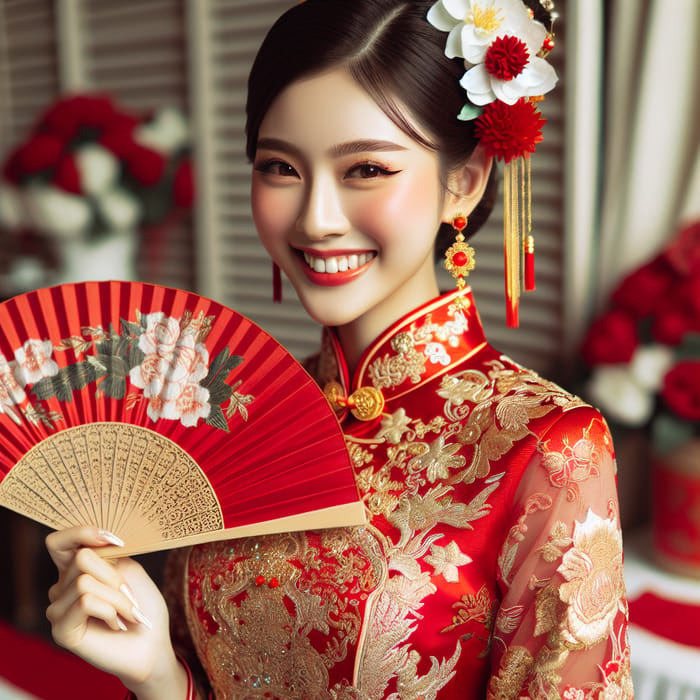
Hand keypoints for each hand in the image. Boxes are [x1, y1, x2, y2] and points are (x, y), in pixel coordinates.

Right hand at [46, 526, 186, 697]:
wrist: (151, 641)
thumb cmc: (142, 604)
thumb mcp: (128, 570)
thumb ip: (104, 556)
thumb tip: (87, 548)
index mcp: (76, 568)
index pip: (58, 541)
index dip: (82, 533)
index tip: (115, 541)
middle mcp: (61, 586)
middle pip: (81, 558)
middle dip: (114, 575)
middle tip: (129, 595)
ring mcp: (58, 608)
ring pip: (85, 582)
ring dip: (117, 597)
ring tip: (125, 613)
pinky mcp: (61, 629)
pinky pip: (85, 602)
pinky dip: (109, 610)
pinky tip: (115, 624)